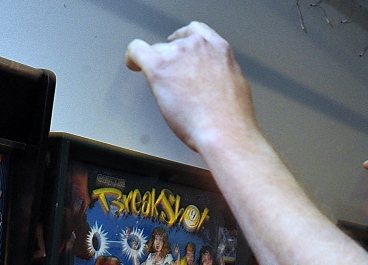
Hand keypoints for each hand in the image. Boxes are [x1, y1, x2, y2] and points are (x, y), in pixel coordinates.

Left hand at [126, 22, 256, 151]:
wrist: (224, 131)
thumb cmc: (231, 117)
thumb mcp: (235, 84)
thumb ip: (219, 71)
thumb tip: (211, 76)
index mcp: (218, 48)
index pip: (195, 31)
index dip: (183, 39)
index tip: (177, 46)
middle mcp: (197, 46)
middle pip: (174, 44)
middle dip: (172, 59)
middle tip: (173, 77)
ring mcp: (177, 55)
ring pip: (158, 51)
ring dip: (158, 65)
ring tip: (163, 86)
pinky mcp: (159, 68)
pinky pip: (137, 52)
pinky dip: (132, 58)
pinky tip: (132, 65)